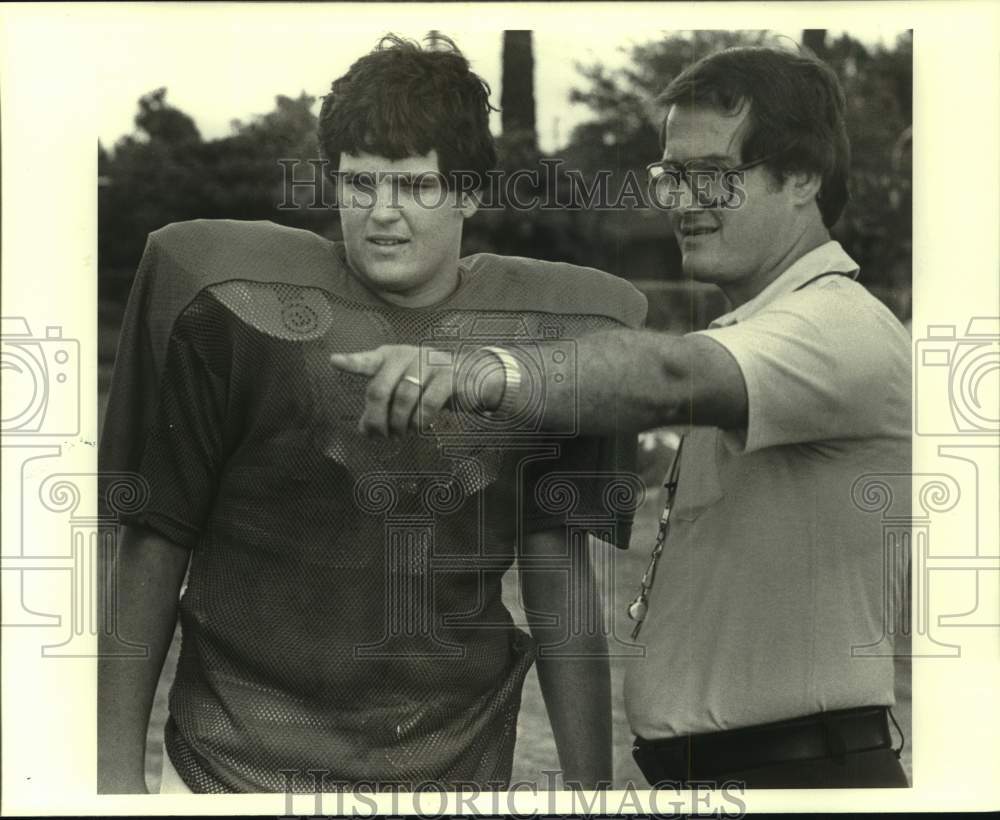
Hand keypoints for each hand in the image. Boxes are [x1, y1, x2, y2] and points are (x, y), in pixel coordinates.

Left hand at [330, 345, 504, 437]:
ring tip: (401, 434)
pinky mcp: (449, 377)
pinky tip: (419, 428)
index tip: (334, 361)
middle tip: (379, 436)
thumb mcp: (404, 392)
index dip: (352, 362)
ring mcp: (430, 364)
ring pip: (403, 399)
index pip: (368, 361)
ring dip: (399, 423)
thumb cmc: (431, 385)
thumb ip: (383, 406)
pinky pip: (427, 405)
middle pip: (379, 388)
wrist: (473, 379)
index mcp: (392, 357)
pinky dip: (420, 422)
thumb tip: (363, 430)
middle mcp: (408, 356)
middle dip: (376, 418)